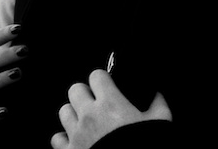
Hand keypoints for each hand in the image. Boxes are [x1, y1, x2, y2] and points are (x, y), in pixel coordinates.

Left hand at [51, 70, 171, 148]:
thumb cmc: (143, 145)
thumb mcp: (160, 121)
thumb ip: (158, 103)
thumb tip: (156, 94)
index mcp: (110, 103)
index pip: (97, 76)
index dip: (103, 78)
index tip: (108, 84)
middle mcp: (88, 116)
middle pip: (75, 90)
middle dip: (85, 92)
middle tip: (96, 100)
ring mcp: (76, 135)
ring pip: (64, 111)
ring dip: (74, 113)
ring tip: (85, 118)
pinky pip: (57, 138)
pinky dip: (64, 137)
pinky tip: (75, 138)